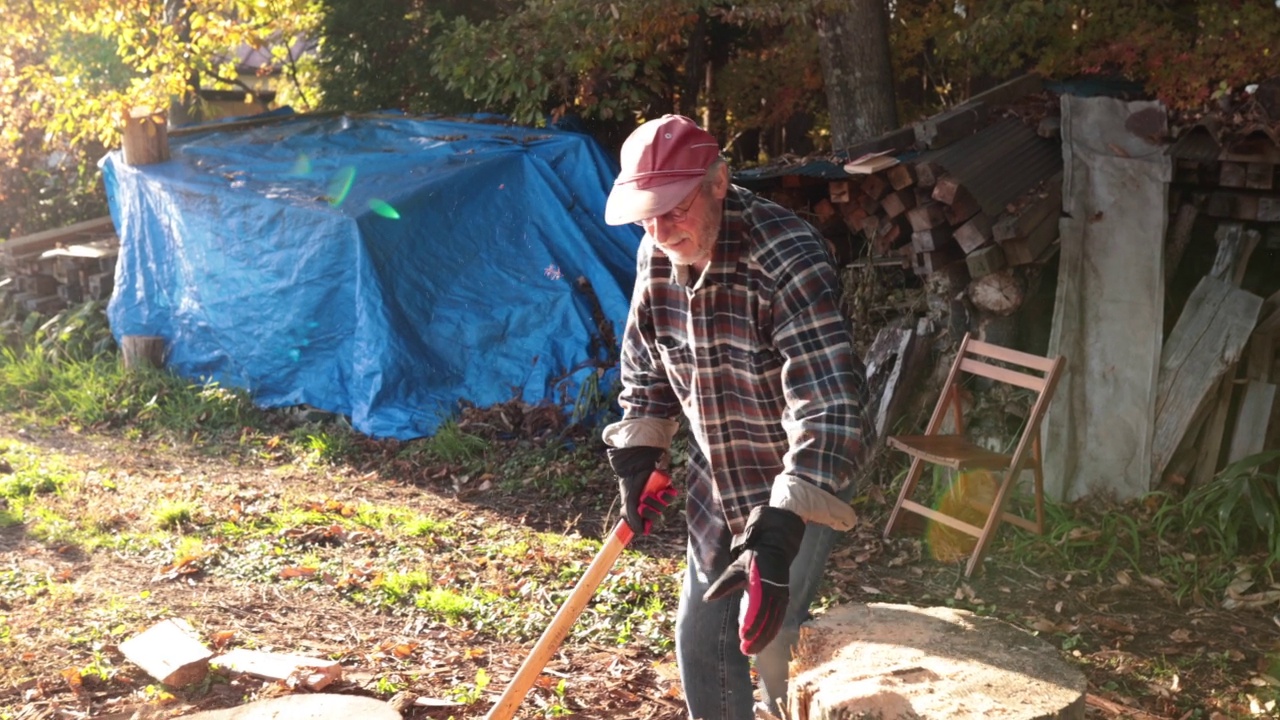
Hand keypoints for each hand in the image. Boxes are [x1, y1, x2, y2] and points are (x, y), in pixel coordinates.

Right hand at [607, 446, 675, 534]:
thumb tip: (642, 532)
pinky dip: (668, 496)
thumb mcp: (628, 503)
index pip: (646, 523)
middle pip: (655, 516)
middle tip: (643, 504)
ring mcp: (658, 496)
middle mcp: (649, 503)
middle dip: (650, 512)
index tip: (645, 524)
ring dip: (657, 503)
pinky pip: (671, 497)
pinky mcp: (666, 488)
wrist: (637, 466)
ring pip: (663, 507)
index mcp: (638, 508)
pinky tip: (661, 492)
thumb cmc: (631, 484)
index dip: (646, 524)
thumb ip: (633, 518)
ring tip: (651, 494)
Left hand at [702, 506, 804, 654]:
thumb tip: (707, 598)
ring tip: (752, 651)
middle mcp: (776, 592)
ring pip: (775, 622)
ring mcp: (782, 596)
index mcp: (763, 584)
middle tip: (746, 651)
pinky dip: (772, 632)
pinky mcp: (784, 599)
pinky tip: (764, 642)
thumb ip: (723, 584)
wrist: (776, 547)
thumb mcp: (735, 568)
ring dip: (765, 638)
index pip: (758, 608)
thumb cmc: (752, 559)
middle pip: (768, 620)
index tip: (742, 636)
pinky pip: (779, 619)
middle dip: (757, 637)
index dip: (751, 624)